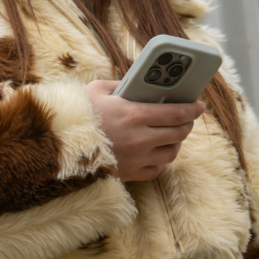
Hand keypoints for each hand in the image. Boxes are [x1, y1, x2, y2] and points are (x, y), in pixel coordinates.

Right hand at [86, 80, 205, 181]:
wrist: (58, 146)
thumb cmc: (77, 115)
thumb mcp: (96, 90)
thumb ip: (121, 85)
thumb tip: (138, 84)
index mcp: (134, 115)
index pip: (177, 113)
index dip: (192, 109)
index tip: (200, 106)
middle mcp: (140, 139)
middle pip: (178, 134)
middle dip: (187, 125)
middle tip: (187, 119)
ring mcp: (136, 159)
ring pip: (170, 153)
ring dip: (175, 143)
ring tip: (172, 135)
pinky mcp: (129, 174)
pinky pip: (156, 170)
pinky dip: (159, 161)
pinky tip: (155, 153)